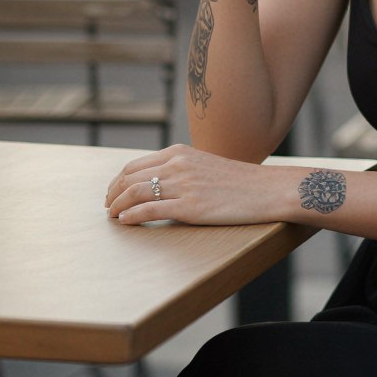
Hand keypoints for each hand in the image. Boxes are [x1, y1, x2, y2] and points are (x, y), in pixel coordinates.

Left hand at [104, 144, 280, 225]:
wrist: (267, 189)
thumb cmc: (240, 182)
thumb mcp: (206, 166)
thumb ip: (182, 170)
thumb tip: (160, 184)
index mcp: (179, 153)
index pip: (135, 166)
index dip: (118, 181)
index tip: (112, 193)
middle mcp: (177, 165)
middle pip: (130, 178)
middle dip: (113, 194)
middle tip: (108, 207)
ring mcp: (183, 185)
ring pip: (135, 192)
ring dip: (118, 206)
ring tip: (113, 216)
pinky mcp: (190, 207)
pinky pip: (150, 210)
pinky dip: (132, 217)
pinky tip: (126, 222)